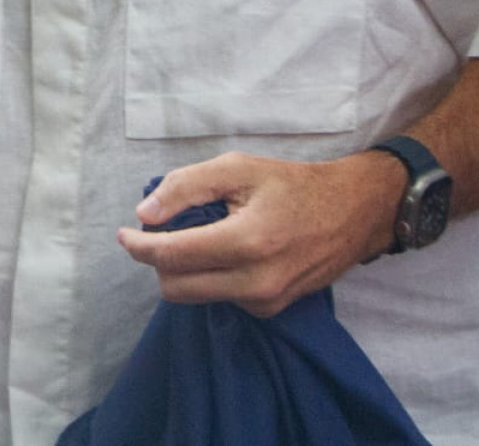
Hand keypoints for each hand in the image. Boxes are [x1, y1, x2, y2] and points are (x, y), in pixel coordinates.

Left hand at [116, 150, 401, 316]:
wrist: (354, 212)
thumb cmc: (293, 184)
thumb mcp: (238, 167)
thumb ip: (185, 186)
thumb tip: (145, 214)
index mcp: (246, 242)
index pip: (172, 256)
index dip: (138, 245)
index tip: (124, 233)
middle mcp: (256, 282)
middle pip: (176, 287)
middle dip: (158, 260)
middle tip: (160, 232)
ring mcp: (267, 302)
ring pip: (196, 296)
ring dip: (183, 270)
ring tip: (198, 236)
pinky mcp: (274, 310)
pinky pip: (222, 298)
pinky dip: (210, 277)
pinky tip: (224, 251)